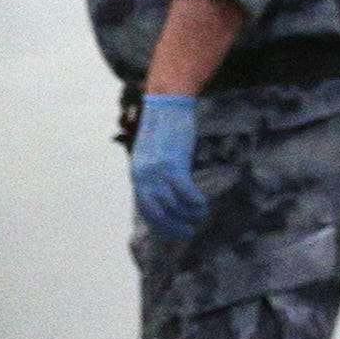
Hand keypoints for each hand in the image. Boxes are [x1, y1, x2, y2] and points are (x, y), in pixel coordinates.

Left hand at [130, 94, 207, 242]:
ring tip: (199, 216)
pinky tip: (202, 204)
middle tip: (188, 232)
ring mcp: (157, 171)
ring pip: (172, 205)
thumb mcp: (151, 156)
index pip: (145, 210)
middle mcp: (144, 176)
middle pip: (157, 213)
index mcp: (137, 175)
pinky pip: (185, 193)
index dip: (160, 225)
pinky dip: (195, 202)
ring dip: (188, 215)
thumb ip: (153, 175)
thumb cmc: (162, 129)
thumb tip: (163, 196)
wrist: (166, 105)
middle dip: (173, 227)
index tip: (172, 233)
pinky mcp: (173, 164)